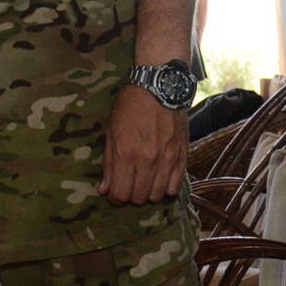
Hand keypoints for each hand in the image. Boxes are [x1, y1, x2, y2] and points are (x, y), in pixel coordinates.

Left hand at [98, 86, 187, 205]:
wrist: (159, 88)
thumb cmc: (130, 107)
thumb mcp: (111, 131)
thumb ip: (108, 163)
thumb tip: (104, 189)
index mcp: (126, 153)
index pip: (121, 194)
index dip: (115, 198)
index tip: (114, 193)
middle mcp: (147, 160)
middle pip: (139, 198)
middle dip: (130, 195)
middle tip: (128, 184)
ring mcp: (167, 160)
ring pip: (157, 195)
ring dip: (148, 193)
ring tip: (144, 181)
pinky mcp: (181, 157)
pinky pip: (175, 187)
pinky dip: (166, 188)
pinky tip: (159, 179)